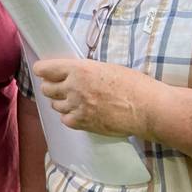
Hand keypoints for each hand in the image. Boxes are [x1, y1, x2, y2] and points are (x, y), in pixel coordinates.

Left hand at [34, 59, 157, 137]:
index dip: (43, 70)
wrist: (148, 109)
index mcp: (79, 69)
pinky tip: (81, 113)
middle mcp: (73, 87)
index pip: (45, 69)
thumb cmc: (134, 84)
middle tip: (61, 87)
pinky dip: (70, 117)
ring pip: (55, 105)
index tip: (44, 72)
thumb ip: (84, 71)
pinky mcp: (83, 123)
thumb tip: (71, 73)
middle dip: (52, 87)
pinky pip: (65, 120)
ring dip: (61, 102)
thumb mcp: (105, 68)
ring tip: (75, 100)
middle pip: (46, 89)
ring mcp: (77, 106)